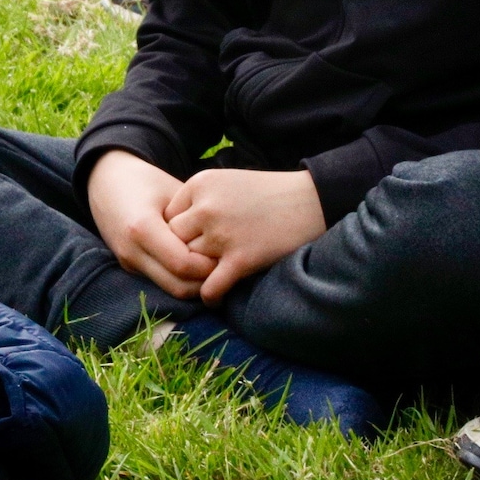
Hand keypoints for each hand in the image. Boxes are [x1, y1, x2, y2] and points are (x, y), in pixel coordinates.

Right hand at [86, 150, 215, 299]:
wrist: (105, 181)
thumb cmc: (146, 181)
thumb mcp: (173, 191)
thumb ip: (195, 218)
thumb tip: (226, 241)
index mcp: (142, 228)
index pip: (184, 264)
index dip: (210, 266)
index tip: (227, 254)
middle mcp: (132, 251)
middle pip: (178, 286)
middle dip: (206, 282)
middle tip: (226, 268)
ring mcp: (128, 262)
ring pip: (170, 290)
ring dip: (194, 284)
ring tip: (213, 268)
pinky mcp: (129, 266)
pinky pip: (160, 281)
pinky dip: (180, 278)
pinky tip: (195, 265)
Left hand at [164, 167, 327, 303]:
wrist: (311, 200)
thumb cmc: (268, 192)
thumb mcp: (226, 181)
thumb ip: (199, 199)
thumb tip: (172, 228)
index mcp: (200, 184)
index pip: (168, 216)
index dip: (178, 231)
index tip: (190, 241)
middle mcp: (206, 208)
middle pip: (174, 240)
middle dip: (183, 251)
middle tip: (193, 263)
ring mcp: (222, 234)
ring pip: (189, 263)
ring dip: (197, 273)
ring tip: (203, 280)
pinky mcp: (241, 259)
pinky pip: (210, 286)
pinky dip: (209, 296)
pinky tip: (214, 298)